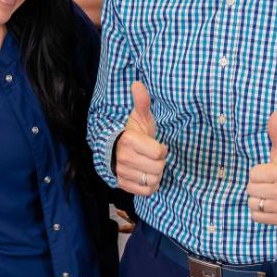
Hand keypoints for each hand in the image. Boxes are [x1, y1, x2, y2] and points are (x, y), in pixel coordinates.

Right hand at [113, 81, 168, 195]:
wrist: (114, 150)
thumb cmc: (132, 133)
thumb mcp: (139, 117)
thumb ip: (142, 102)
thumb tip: (138, 84)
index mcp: (129, 140)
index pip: (159, 153)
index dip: (162, 150)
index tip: (157, 146)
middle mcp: (124, 158)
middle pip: (158, 168)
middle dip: (160, 162)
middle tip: (153, 157)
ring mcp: (123, 173)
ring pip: (153, 180)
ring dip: (155, 174)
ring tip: (149, 165)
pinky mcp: (123, 185)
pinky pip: (146, 191)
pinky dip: (150, 186)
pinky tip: (146, 175)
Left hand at [245, 111, 276, 225]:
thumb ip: (276, 132)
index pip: (253, 174)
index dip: (258, 172)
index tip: (270, 171)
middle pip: (251, 189)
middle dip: (257, 185)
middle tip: (270, 183)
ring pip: (253, 204)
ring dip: (257, 199)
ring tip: (269, 193)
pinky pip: (256, 216)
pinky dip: (259, 212)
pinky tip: (269, 204)